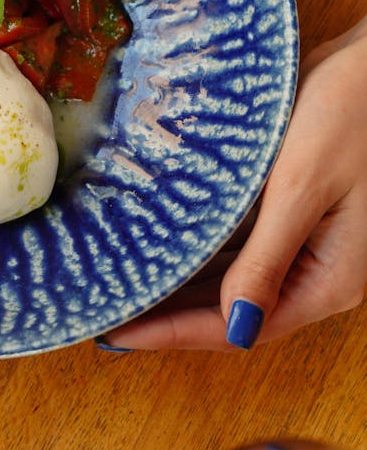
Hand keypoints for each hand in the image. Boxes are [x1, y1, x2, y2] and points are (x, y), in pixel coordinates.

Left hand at [97, 15, 366, 350]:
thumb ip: (267, 260)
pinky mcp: (289, 212)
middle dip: (169, 316)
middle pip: (231, 312)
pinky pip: (235, 245)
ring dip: (178, 286)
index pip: (239, 329)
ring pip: (229, 280)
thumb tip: (236, 326)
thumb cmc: (350, 115)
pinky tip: (157, 244)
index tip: (118, 333)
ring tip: (122, 285)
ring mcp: (304, 242)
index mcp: (329, 280)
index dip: (176, 334)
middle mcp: (317, 271)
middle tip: (106, 312)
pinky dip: (196, 251)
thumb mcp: (301, 188)